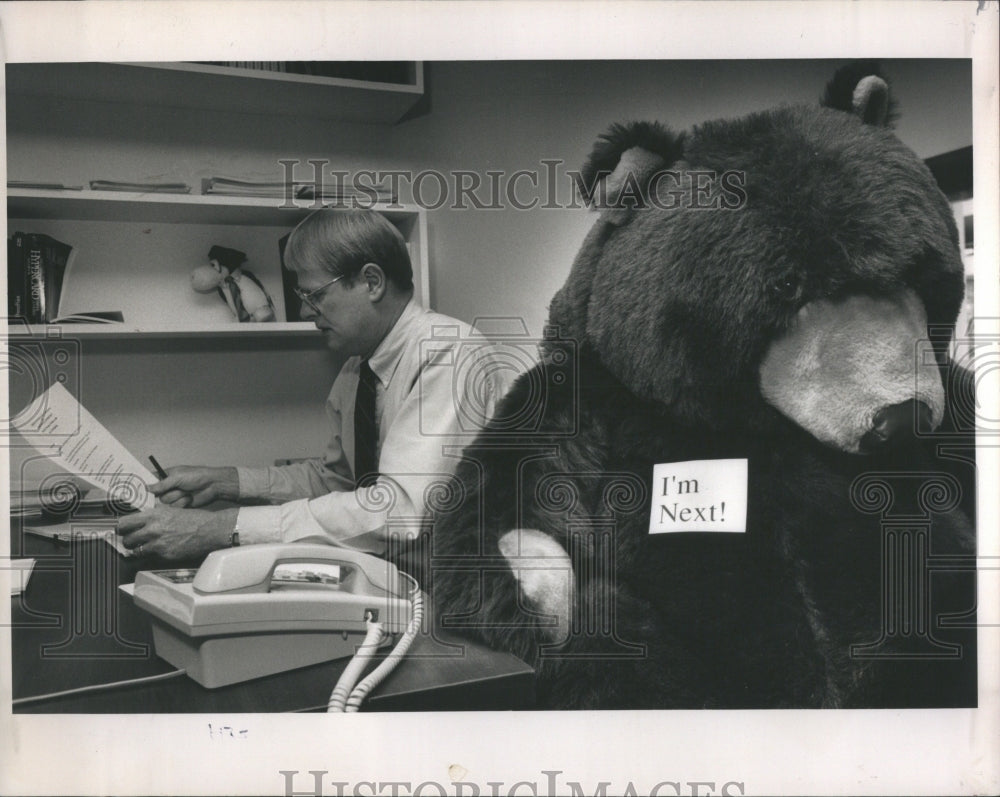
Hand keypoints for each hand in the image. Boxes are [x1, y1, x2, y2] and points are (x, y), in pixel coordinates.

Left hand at [118, 505, 237, 560]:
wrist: (209, 530)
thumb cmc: (194, 519)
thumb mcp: (172, 510)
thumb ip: (155, 516)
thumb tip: (142, 520)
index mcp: (153, 515)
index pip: (125, 522)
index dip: (121, 527)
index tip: (121, 529)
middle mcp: (153, 529)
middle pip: (127, 538)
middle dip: (128, 540)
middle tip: (131, 540)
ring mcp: (158, 543)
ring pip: (135, 550)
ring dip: (137, 549)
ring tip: (143, 546)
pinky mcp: (165, 555)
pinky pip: (151, 556)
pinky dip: (153, 554)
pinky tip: (160, 549)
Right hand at [150, 465, 238, 507]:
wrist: (212, 485)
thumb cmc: (196, 476)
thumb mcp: (177, 477)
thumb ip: (161, 484)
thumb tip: (147, 488)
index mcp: (166, 476)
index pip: (150, 480)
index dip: (144, 485)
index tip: (137, 489)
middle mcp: (168, 487)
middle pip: (156, 495)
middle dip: (166, 492)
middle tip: (177, 487)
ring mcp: (174, 496)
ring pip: (165, 502)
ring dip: (176, 497)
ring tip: (186, 491)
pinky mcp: (180, 505)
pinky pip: (174, 508)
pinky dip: (182, 503)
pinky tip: (190, 498)